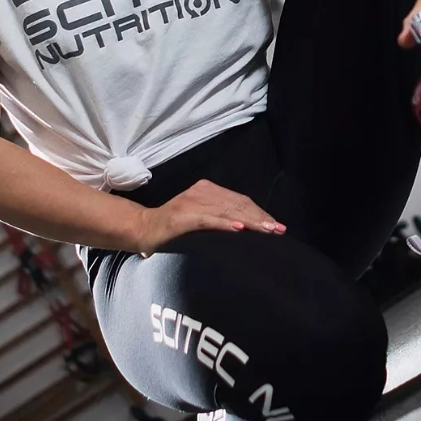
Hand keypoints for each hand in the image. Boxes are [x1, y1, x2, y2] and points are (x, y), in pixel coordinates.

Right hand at [135, 179, 285, 255]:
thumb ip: (220, 217)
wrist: (143, 229)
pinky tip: (239, 228)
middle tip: (278, 230)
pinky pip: (208, 219)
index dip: (260, 213)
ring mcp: (192, 202)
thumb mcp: (201, 218)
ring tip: (266, 231)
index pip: (241, 201)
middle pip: (238, 204)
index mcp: (208, 190)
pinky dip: (225, 223)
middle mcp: (202, 191)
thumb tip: (248, 229)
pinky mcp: (183, 216)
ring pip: (228, 211)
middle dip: (260, 218)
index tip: (277, 227)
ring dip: (250, 221)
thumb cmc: (174, 228)